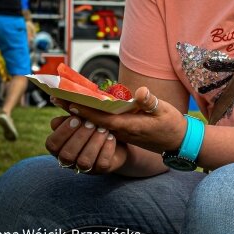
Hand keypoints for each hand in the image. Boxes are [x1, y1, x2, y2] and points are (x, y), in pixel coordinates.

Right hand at [45, 113, 123, 173]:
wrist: (117, 137)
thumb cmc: (94, 125)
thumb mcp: (82, 118)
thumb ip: (70, 112)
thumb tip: (56, 98)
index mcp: (60, 146)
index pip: (52, 144)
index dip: (63, 132)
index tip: (75, 118)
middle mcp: (70, 160)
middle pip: (67, 155)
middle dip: (80, 137)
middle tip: (91, 123)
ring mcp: (86, 167)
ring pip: (84, 161)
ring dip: (94, 143)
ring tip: (103, 129)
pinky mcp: (102, 169)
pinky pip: (102, 163)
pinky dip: (107, 148)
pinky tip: (112, 137)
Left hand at [56, 87, 186, 155]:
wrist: (177, 141)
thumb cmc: (171, 124)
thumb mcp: (164, 110)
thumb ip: (150, 102)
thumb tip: (141, 92)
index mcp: (128, 126)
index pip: (100, 117)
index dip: (83, 109)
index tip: (67, 100)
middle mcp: (120, 131)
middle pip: (93, 121)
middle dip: (75, 109)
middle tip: (56, 97)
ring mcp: (120, 133)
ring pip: (95, 123)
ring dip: (80, 113)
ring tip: (63, 101)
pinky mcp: (122, 132)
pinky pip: (102, 124)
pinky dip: (90, 116)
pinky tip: (81, 109)